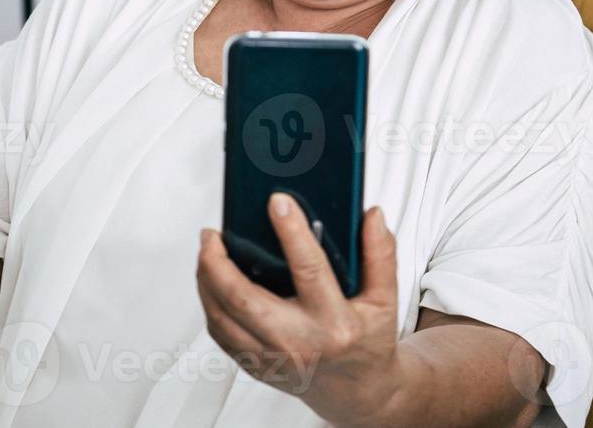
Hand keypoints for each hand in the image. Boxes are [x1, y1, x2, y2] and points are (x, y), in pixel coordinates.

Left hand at [197, 193, 402, 426]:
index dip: (293, 232)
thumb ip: (381, 255)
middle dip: (219, 262)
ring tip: (207, 250)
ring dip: (206, 280)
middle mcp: (299, 343)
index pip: (310, 270)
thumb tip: (372, 215)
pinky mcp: (255, 365)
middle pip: (243, 299)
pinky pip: (220, 333)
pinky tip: (212, 280)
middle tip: (212, 233)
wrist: (356, 391)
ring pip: (222, 317)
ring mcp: (272, 358)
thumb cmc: (368, 341)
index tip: (278, 201)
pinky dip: (210, 303)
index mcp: (335, 324)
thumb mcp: (386, 300)